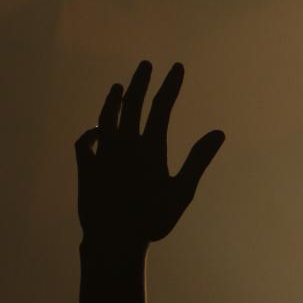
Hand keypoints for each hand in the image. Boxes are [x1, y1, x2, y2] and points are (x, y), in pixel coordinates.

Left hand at [76, 61, 224, 244]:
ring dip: (113, 100)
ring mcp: (101, 154)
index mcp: (149, 147)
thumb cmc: (152, 219)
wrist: (112, 238)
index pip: (162, 106)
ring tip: (118, 87)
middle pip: (133, 104)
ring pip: (105, 118)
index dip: (170, 85)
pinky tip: (94, 131)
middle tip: (147, 64)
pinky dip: (89, 133)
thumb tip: (219, 133)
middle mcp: (123, 144)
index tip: (177, 67)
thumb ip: (199, 159)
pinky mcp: (85, 168)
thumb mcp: (183, 191)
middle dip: (141, 81)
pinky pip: (83, 143)